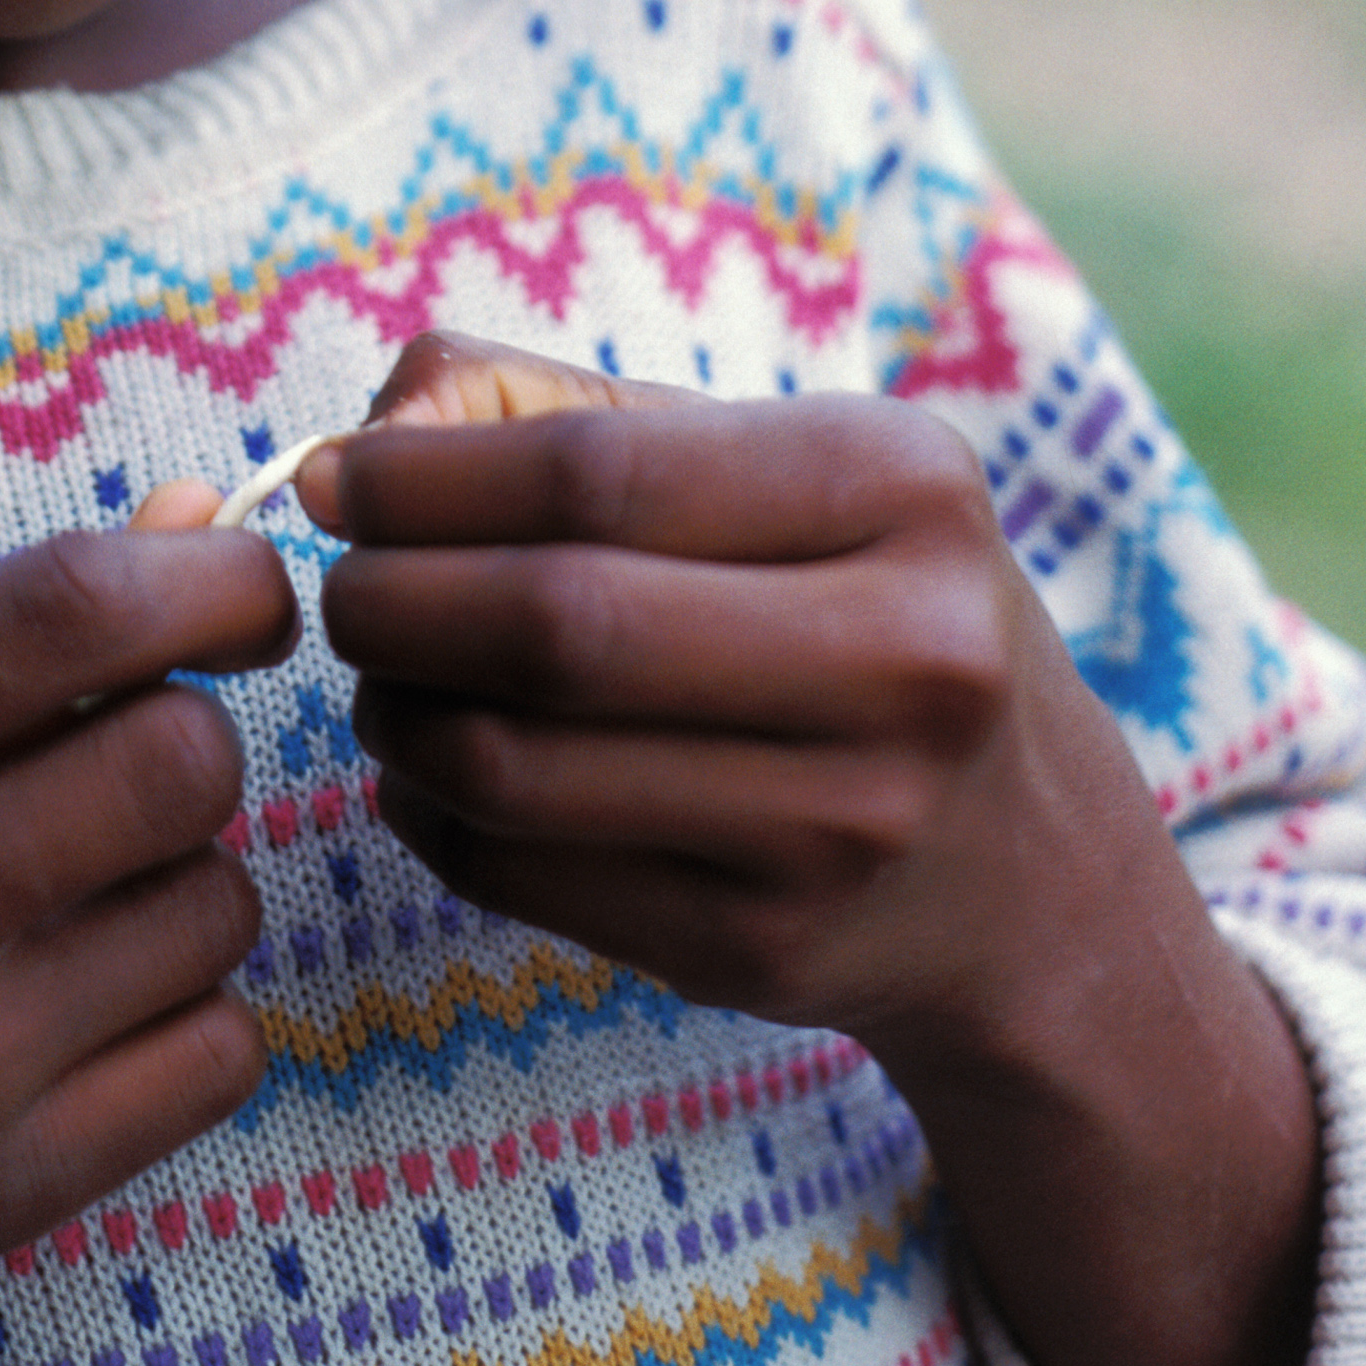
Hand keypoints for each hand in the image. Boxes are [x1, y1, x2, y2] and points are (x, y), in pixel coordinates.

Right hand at [0, 527, 295, 1258]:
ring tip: (65, 895)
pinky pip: (222, 1054)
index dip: (204, 577)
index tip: (242, 590)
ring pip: (217, 908)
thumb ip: (16, 619)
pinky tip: (77, 1002)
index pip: (66, 612)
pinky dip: (183, 1012)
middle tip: (122, 759)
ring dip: (178, 880)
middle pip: (175, 765)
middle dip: (182, 739)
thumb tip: (207, 518)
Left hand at [314, 330, 1320, 1365]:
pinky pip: (529, 878)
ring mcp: (846, 825)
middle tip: (341, 589)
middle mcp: (904, 657)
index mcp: (902, 486)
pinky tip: (433, 777)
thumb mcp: (784, 473)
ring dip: (399, 716)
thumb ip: (569, 412)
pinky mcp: (773, 953)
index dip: (426, 477)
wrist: (1031, 875)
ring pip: (519, 766)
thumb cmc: (858, 612)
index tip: (335, 479)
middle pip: (553, 620)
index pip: (595, 473)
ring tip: (385, 680)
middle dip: (394, 599)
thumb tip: (367, 435)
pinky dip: (435, 818)